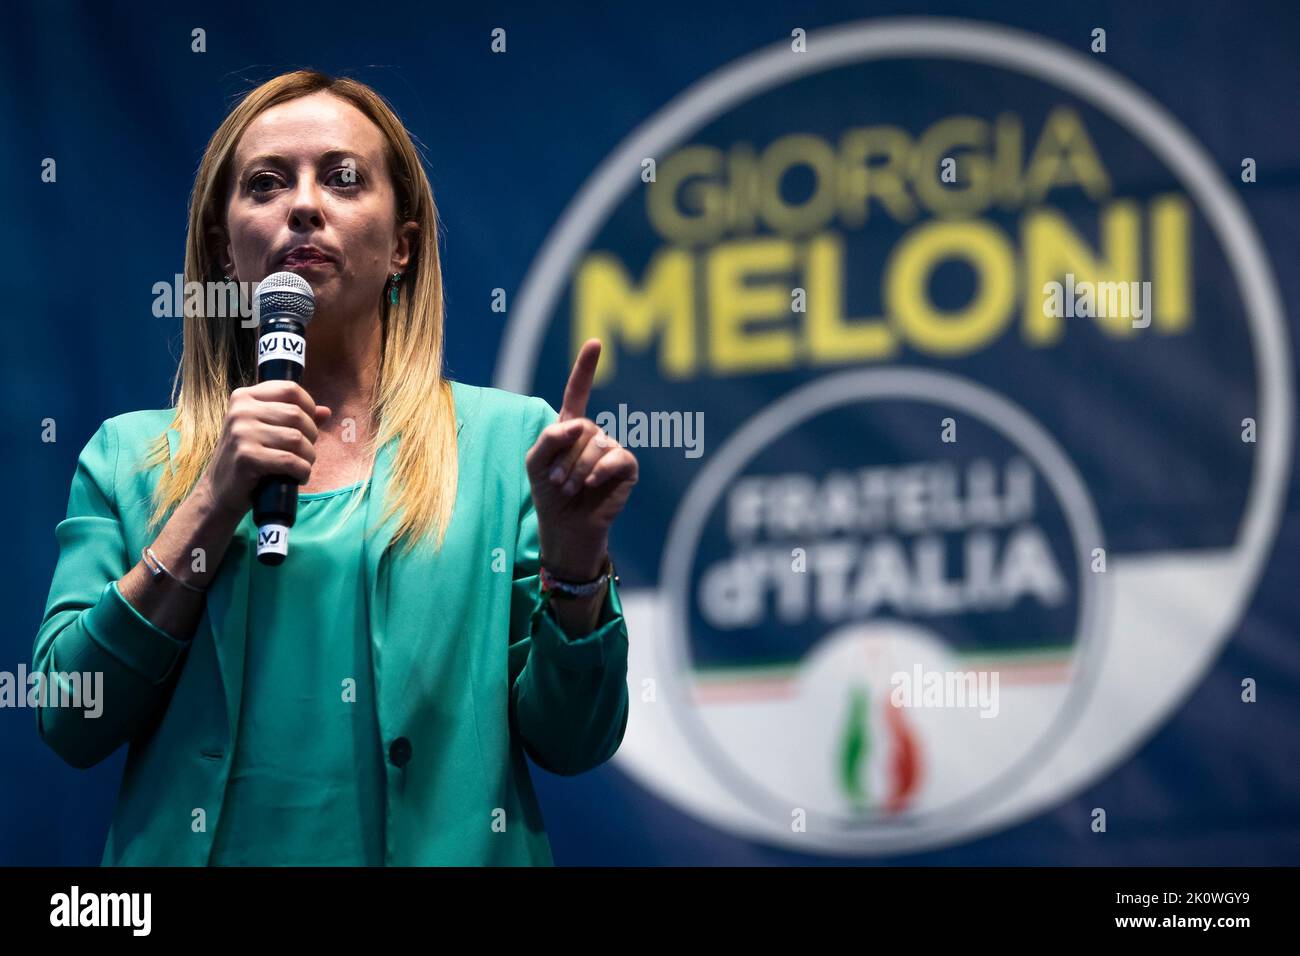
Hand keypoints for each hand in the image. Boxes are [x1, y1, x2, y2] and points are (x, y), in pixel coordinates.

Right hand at [199, 380, 331, 520]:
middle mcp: (241, 410)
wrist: (220, 491)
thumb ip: (294, 420)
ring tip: (302, 467)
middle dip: (311, 437)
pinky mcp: (246, 457)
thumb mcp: (268, 432)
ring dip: (308, 457)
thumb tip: (326, 411)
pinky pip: (290, 460)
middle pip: (297, 414)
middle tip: (305, 453)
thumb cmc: (249, 458)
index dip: (309, 407)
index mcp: (245, 397)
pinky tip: (298, 478)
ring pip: (297, 438)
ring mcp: (241, 433)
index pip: (290, 389)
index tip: (308, 427)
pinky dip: (302, 471)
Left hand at [525, 339, 637, 579]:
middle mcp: (594, 434)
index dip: (586, 367)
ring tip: (571, 489)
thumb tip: (579, 424)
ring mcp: (612, 450)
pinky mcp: (626, 468)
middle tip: (558, 483)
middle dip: (565, 457)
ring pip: (596, 444)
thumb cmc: (548, 493)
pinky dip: (599, 471)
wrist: (565, 527)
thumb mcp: (535, 462)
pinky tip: (591, 485)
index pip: (579, 391)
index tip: (596, 342)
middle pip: (582, 428)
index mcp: (570, 427)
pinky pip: (616, 457)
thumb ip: (548, 437)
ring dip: (577, 470)